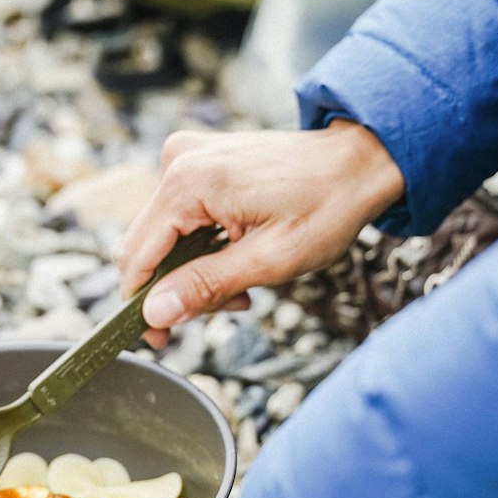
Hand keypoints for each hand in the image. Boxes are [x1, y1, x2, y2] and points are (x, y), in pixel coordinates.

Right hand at [115, 120, 404, 345]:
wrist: (361, 159)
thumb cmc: (328, 205)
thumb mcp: (270, 260)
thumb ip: (205, 286)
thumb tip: (155, 313)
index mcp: (189, 183)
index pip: (136, 257)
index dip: (140, 304)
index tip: (158, 339)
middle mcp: (178, 163)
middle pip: (145, 247)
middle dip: (176, 287)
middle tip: (229, 304)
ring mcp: (186, 158)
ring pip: (161, 236)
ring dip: (192, 269)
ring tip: (242, 283)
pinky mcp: (197, 161)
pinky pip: (177, 216)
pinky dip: (199, 244)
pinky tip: (235, 253)